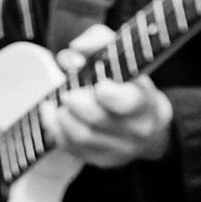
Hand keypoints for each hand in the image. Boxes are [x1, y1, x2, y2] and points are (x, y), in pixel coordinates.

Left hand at [43, 25, 173, 167]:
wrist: (148, 125)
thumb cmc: (131, 86)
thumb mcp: (126, 58)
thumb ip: (101, 41)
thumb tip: (77, 47)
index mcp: (147, 102)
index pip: (129, 102)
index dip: (110, 95)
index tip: (99, 85)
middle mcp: (137, 130)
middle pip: (97, 120)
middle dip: (77, 103)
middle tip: (71, 93)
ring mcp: (118, 150)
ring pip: (81, 136)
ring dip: (62, 116)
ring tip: (62, 100)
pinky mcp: (100, 160)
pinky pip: (70, 148)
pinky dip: (55, 128)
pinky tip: (52, 112)